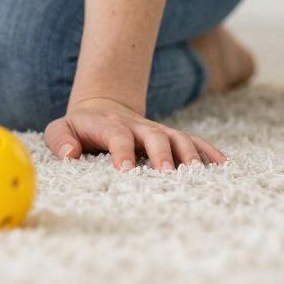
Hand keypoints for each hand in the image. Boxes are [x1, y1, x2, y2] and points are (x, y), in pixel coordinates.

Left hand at [44, 96, 226, 170]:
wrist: (103, 109)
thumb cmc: (81, 128)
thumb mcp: (62, 128)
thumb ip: (60, 139)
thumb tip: (69, 153)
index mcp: (109, 126)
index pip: (117, 136)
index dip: (122, 151)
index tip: (126, 170)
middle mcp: (138, 127)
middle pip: (154, 136)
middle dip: (162, 154)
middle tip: (167, 175)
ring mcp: (158, 131)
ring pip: (178, 138)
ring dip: (190, 154)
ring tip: (198, 173)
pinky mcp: (172, 137)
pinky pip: (195, 141)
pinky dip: (210, 151)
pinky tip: (224, 166)